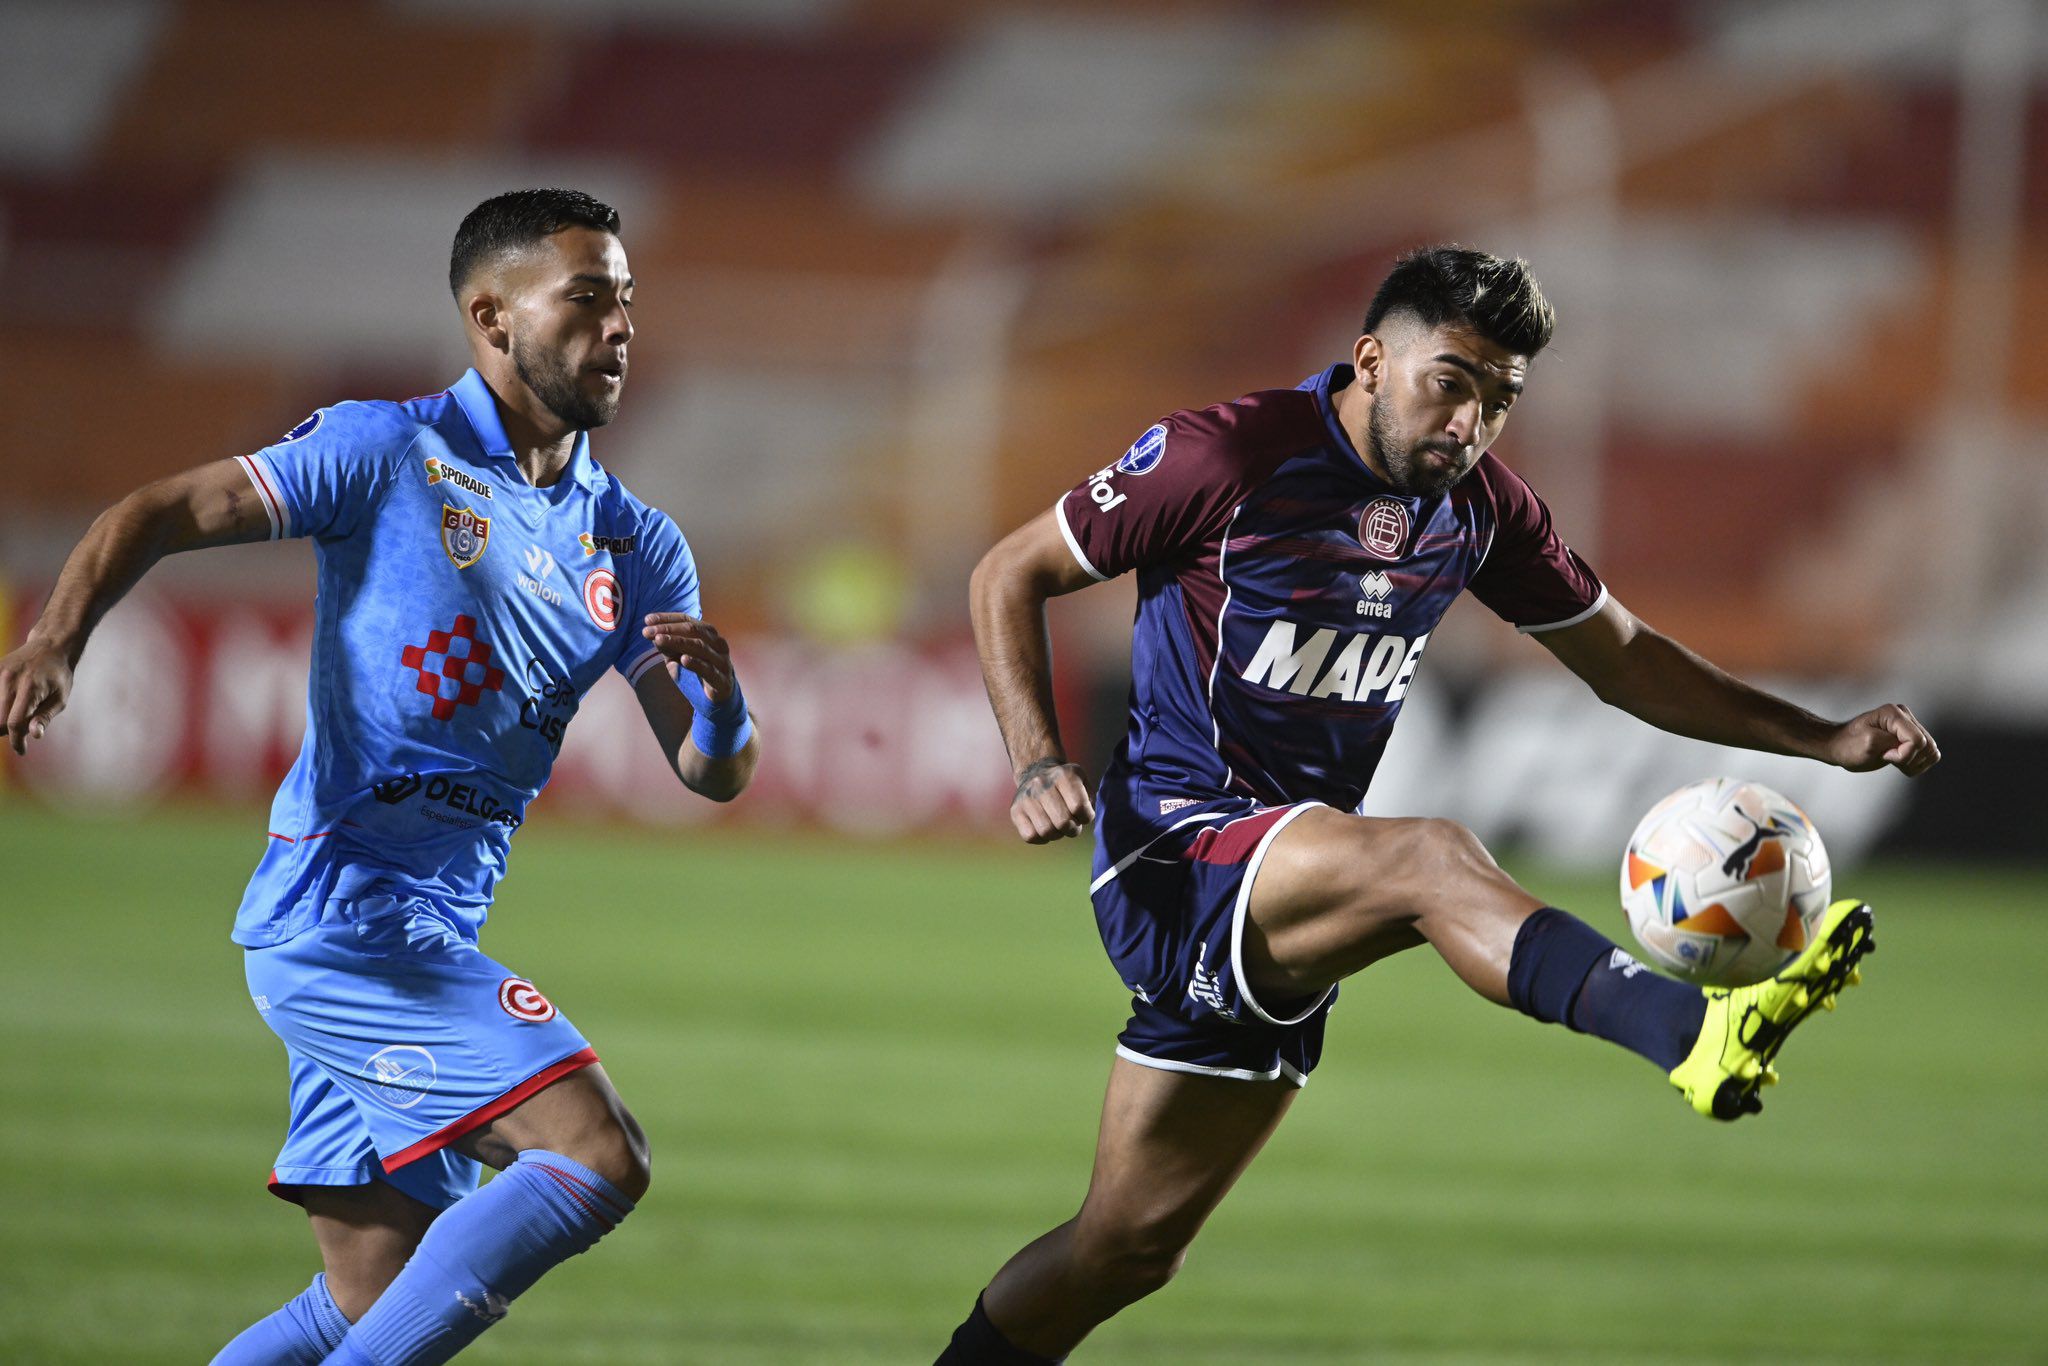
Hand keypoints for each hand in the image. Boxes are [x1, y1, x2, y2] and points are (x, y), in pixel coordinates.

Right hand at [0, 638, 74, 755]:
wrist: (50, 646)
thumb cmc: (58, 676)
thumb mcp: (60, 698)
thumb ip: (45, 717)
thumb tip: (34, 735)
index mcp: (30, 688)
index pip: (14, 723)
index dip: (16, 741)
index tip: (21, 750)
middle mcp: (9, 680)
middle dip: (7, 732)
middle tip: (19, 732)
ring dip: (0, 721)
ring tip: (14, 717)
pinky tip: (8, 707)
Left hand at [642, 613, 734, 702]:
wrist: (716, 699)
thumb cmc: (697, 672)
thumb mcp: (678, 657)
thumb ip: (667, 645)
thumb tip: (651, 632)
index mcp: (708, 634)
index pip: (686, 620)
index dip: (667, 618)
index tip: (647, 620)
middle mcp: (718, 643)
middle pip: (693, 630)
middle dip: (668, 629)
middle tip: (647, 631)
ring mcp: (722, 661)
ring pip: (700, 646)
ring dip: (678, 642)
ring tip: (658, 640)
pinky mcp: (722, 680)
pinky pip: (708, 669)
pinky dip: (696, 663)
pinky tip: (683, 659)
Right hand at [1011, 758, 1093, 843]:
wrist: (1035, 772)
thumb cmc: (1064, 783)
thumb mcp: (1082, 780)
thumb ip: (1089, 797)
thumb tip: (1085, 816)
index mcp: (1063, 775)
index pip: (1079, 806)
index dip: (1086, 817)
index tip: (1084, 815)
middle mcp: (1042, 784)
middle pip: (1063, 822)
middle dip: (1073, 829)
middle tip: (1073, 825)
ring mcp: (1026, 798)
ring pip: (1047, 831)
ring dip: (1058, 834)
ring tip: (1059, 826)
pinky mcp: (1015, 811)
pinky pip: (1031, 836)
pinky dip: (1042, 838)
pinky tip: (1045, 828)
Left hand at [1824, 703, 1939, 776]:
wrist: (1840, 747)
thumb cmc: (1848, 745)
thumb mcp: (1868, 744)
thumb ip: (1893, 743)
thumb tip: (1915, 745)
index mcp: (1894, 713)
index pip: (1917, 740)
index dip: (1903, 755)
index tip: (1884, 755)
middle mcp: (1905, 716)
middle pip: (1928, 746)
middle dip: (1909, 759)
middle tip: (1886, 757)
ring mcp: (1910, 727)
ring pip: (1932, 752)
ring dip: (1914, 763)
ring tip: (1892, 759)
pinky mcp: (1911, 738)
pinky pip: (1929, 755)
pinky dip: (1917, 764)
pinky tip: (1898, 762)